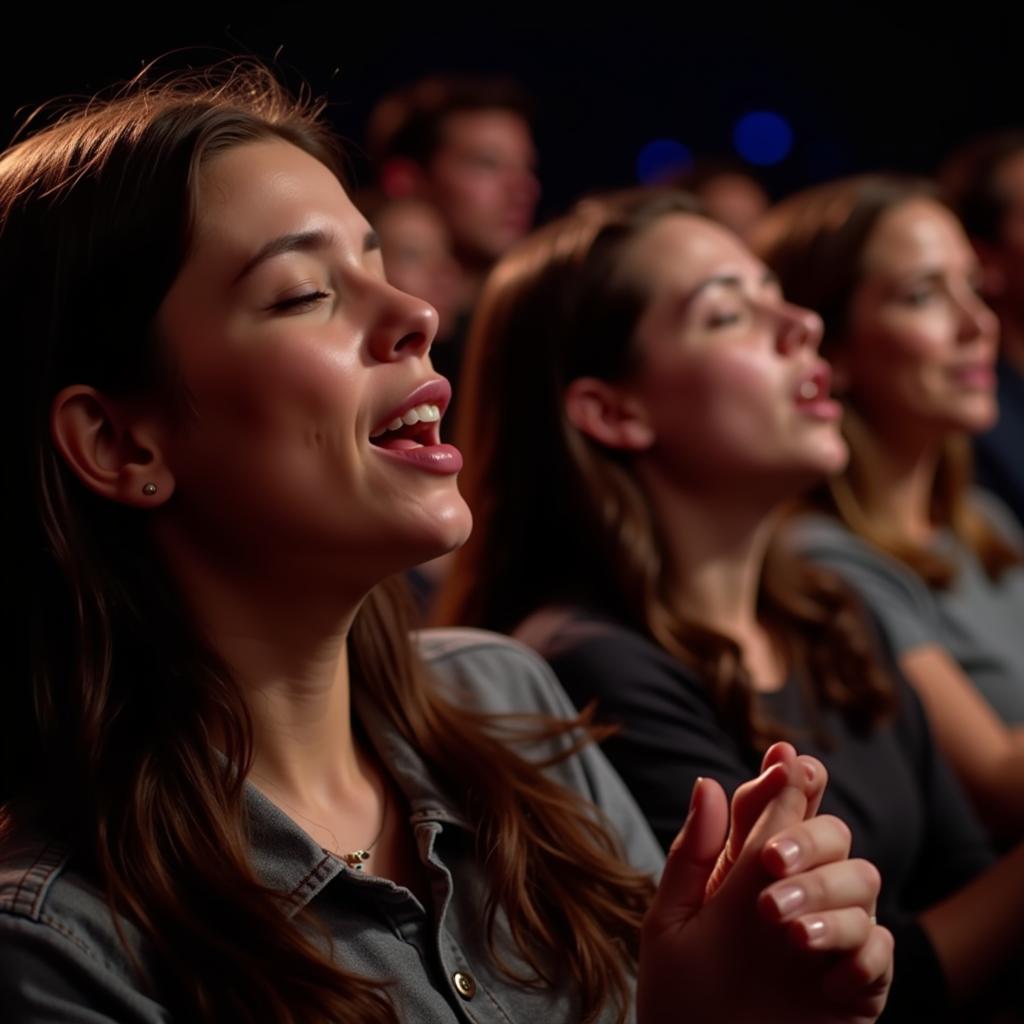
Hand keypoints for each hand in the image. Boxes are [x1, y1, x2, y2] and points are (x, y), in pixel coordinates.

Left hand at [637, 746, 892, 1023]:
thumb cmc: (678, 997)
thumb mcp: (670, 923)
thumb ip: (692, 855)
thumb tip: (709, 781)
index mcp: (749, 869)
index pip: (779, 807)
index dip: (788, 778)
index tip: (786, 759)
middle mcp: (798, 890)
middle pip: (832, 833)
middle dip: (807, 836)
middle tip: (769, 862)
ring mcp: (830, 935)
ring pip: (863, 881)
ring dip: (827, 893)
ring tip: (781, 925)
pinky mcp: (855, 985)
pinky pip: (880, 951)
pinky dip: (860, 954)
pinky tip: (824, 977)